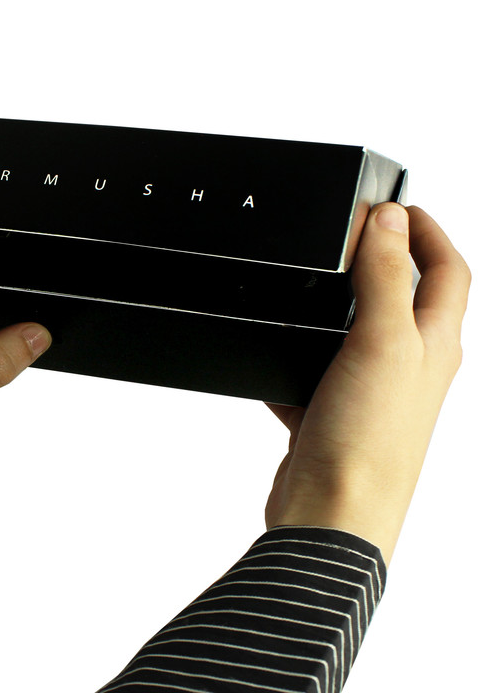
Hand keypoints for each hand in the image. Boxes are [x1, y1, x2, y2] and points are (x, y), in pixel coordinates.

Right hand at [265, 203, 469, 566]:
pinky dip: (297, 355)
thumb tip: (390, 221)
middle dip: (388, 260)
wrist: (330, 514)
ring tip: (313, 282)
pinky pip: (314, 371)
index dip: (430, 233)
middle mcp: (409, 367)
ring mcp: (371, 391)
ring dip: (341, 303)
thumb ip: (386, 278)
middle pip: (408, 299)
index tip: (399, 206)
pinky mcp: (332, 412)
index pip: (448, 272)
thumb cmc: (368, 443)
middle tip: (356, 233)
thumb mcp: (381, 342)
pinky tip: (273, 351)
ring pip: (358, 333)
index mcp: (433, 345)